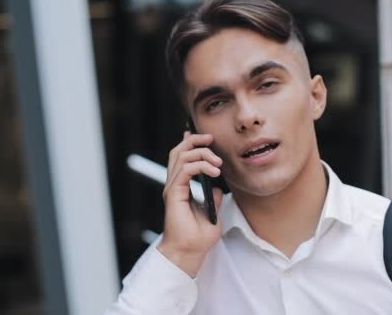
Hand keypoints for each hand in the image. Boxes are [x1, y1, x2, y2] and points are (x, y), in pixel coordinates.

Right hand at [158, 131, 223, 276]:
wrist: (190, 252)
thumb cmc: (198, 238)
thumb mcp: (212, 213)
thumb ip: (213, 198)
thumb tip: (217, 187)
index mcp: (181, 187)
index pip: (182, 158)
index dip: (191, 143)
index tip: (208, 138)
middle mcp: (174, 185)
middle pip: (178, 151)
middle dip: (195, 140)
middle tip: (211, 139)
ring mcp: (172, 188)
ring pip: (180, 156)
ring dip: (201, 154)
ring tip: (218, 163)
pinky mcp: (174, 194)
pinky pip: (184, 170)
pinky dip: (200, 166)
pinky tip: (214, 172)